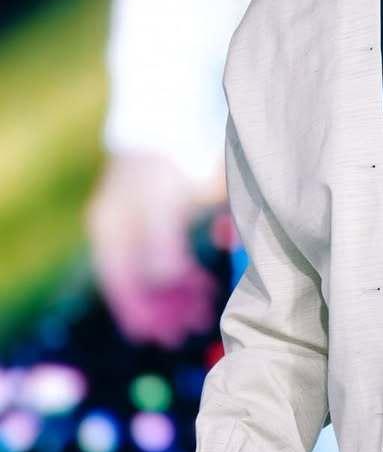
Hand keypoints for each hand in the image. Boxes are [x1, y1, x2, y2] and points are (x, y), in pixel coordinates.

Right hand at [86, 152, 219, 347]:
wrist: (175, 115)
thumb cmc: (168, 160)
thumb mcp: (163, 205)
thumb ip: (162, 246)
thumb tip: (166, 283)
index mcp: (110, 231)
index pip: (120, 285)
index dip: (139, 313)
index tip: (159, 336)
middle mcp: (120, 231)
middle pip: (139, 282)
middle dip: (164, 308)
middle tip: (192, 327)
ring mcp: (139, 223)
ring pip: (156, 272)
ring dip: (178, 294)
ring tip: (204, 309)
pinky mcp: (164, 215)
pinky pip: (170, 256)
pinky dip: (186, 273)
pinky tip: (204, 284)